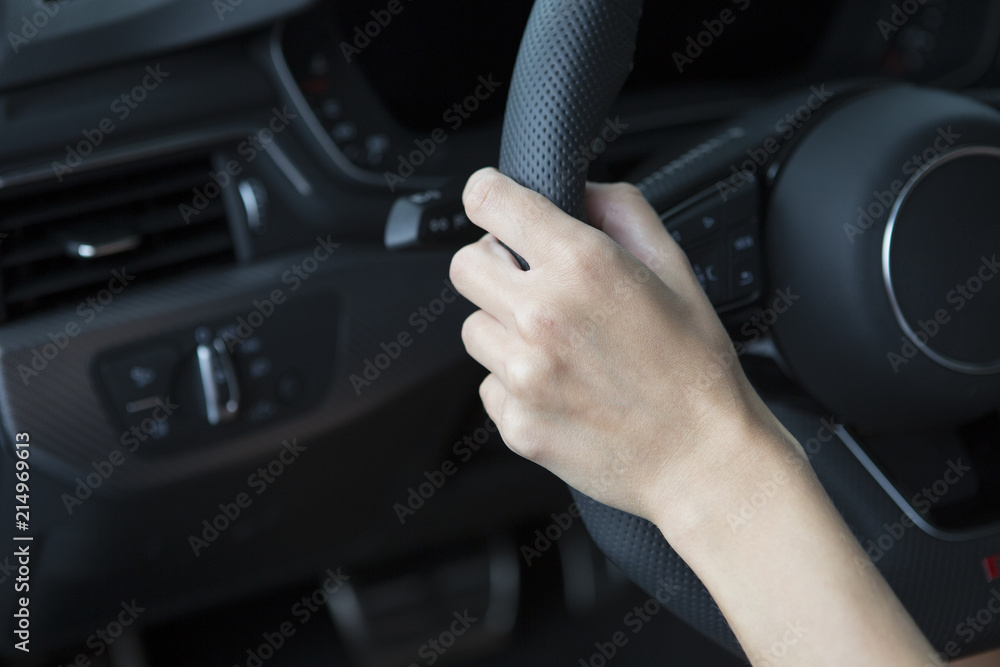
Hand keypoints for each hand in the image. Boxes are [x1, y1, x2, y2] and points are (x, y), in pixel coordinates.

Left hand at [450, 168, 784, 523]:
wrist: (702, 459)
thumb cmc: (695, 369)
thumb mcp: (675, 267)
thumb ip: (621, 210)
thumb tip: (579, 191)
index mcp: (582, 265)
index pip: (490, 201)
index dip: (490, 196)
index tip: (494, 205)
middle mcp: (542, 315)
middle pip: (465, 265)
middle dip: (494, 267)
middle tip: (532, 285)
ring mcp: (523, 373)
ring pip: (473, 328)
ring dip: (503, 329)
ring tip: (556, 347)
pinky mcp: (515, 421)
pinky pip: (487, 385)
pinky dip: (513, 383)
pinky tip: (559, 388)